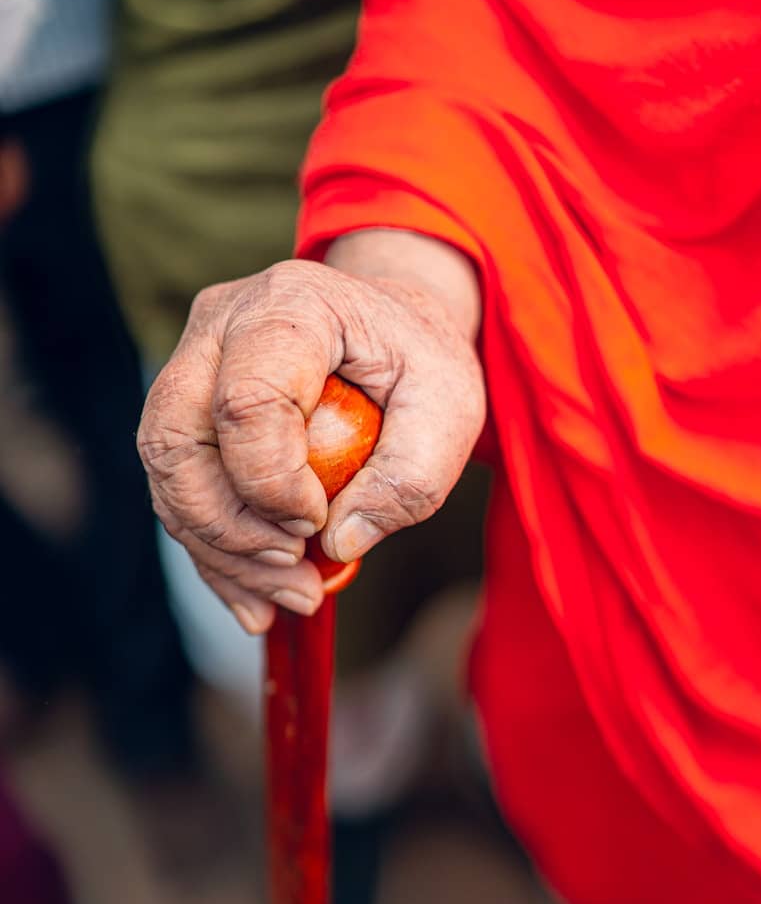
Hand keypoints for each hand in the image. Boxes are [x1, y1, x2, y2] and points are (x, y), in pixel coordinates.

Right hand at [137, 238, 484, 632]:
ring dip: (221, 553)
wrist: (392, 327)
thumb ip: (410, 476)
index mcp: (290, 306)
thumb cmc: (420, 360)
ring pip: (166, 473)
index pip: (245, 401)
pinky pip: (177, 492)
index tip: (318, 523)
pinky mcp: (187, 412)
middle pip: (174, 439)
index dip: (270, 480)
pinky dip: (216, 554)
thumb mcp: (451, 408)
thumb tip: (339, 544)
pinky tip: (260, 597)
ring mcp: (192, 366)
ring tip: (293, 596)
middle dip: (229, 529)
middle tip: (298, 574)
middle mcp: (220, 326)